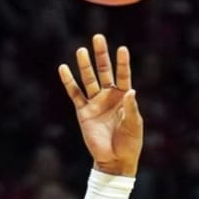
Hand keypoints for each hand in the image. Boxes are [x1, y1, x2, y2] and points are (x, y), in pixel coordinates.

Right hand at [59, 34, 142, 176]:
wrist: (115, 160)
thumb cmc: (130, 143)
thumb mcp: (134, 125)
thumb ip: (131, 108)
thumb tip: (130, 90)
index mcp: (123, 97)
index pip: (123, 75)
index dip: (122, 63)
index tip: (122, 49)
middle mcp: (108, 96)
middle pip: (104, 71)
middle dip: (101, 55)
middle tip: (98, 37)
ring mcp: (95, 102)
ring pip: (89, 79)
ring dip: (85, 66)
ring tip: (82, 50)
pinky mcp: (83, 112)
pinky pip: (75, 94)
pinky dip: (69, 82)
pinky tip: (63, 68)